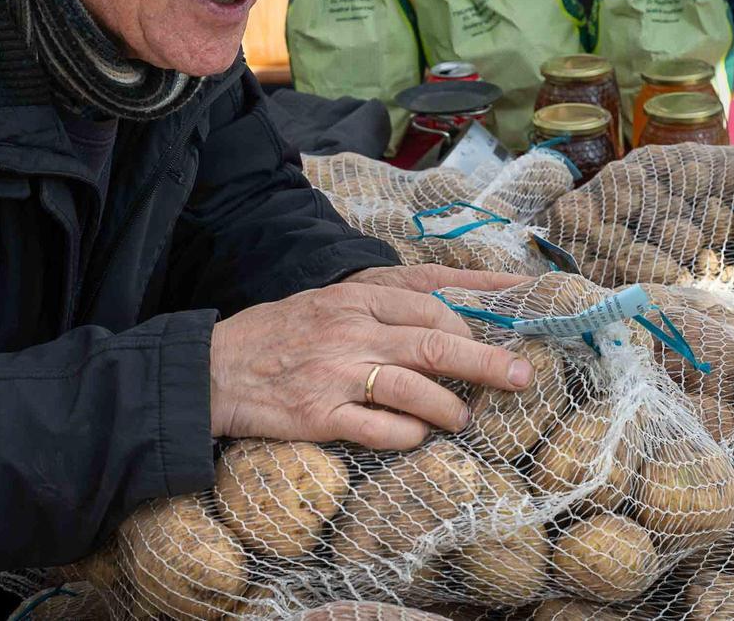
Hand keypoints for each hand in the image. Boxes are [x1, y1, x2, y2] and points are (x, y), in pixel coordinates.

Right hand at [209, 268, 534, 451]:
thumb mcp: (324, 301)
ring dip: (451, 408)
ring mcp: (337, 373)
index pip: (430, 296)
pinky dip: (409, 436)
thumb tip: (440, 320)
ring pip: (417, 389)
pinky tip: (416, 437)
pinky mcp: (321, 415)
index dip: (477, 308)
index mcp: (353, 296)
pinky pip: (382, 429)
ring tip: (462, 418)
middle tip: (521, 377)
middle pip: (438, 343)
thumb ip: (375, 306)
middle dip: (488, 362)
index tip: (515, 314)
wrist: (213, 369)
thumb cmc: (274, 334)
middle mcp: (351, 329)